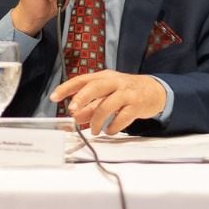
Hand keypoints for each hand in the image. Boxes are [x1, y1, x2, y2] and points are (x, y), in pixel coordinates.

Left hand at [51, 70, 166, 135]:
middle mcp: (115, 82)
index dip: (67, 88)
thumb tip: (74, 117)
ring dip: (97, 120)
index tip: (54, 97)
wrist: (155, 91)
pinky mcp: (137, 105)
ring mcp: (127, 93)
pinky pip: (123, 117)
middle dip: (81, 98)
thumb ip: (89, 107)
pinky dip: (113, 126)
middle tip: (72, 111)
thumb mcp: (106, 96)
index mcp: (104, 77)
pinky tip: (109, 130)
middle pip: (95, 86)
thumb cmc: (126, 92)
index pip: (82, 80)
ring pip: (108, 104)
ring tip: (95, 130)